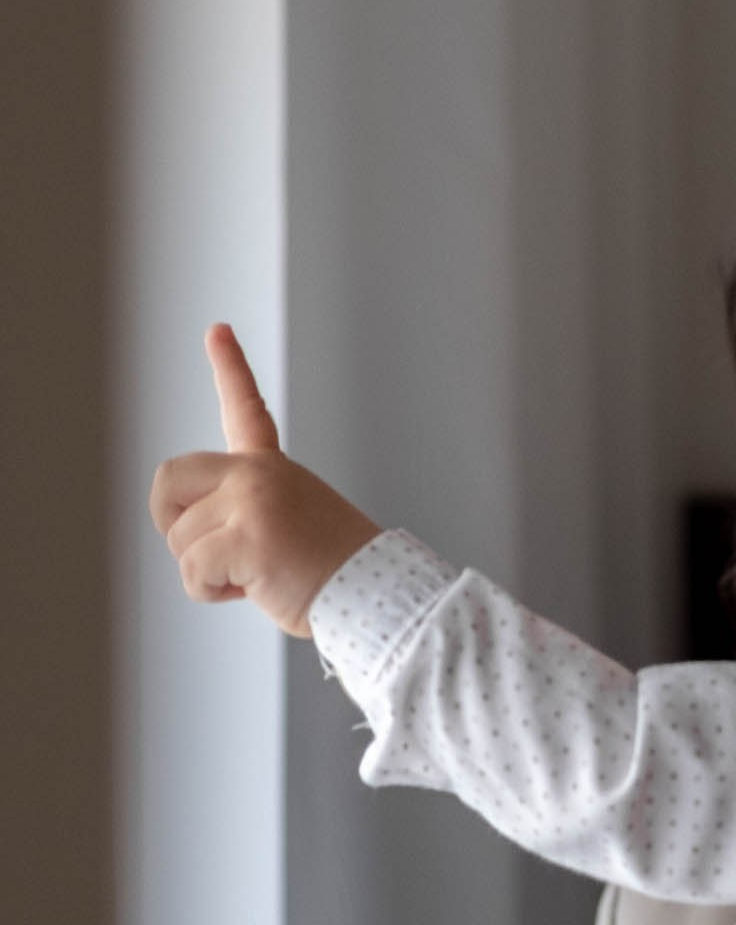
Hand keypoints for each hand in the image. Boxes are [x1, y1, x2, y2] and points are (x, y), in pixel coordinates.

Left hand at [149, 324, 380, 635]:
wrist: (376, 594)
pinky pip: (193, 571)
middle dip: (172, 521)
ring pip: (179, 540)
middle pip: (170, 479)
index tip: (217, 330)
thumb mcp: (288, 524)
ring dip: (206, 572)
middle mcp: (259, 474)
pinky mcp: (246, 537)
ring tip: (256, 577)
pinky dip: (212, 591)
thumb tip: (191, 539)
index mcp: (271, 468)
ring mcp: (252, 501)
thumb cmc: (335, 573)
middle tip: (208, 549)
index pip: (246, 409)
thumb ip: (242, 512)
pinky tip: (254, 588)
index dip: (230, 366)